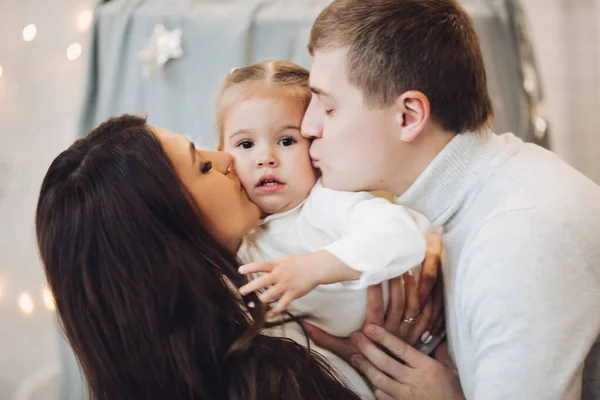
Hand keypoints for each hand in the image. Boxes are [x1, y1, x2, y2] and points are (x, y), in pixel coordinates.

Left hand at [239, 255, 318, 315]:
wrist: (316, 268)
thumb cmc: (300, 263)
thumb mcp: (285, 259)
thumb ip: (274, 265)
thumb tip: (262, 269)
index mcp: (277, 265)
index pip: (261, 265)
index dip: (250, 267)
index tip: (240, 270)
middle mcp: (280, 275)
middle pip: (263, 281)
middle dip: (251, 287)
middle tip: (242, 291)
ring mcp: (286, 285)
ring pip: (271, 295)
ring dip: (260, 301)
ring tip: (252, 306)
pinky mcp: (293, 294)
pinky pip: (282, 305)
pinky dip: (275, 311)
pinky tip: (268, 315)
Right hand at [305, 235, 444, 357]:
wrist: (388, 378)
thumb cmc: (363, 359)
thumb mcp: (342, 349)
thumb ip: (324, 338)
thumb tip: (305, 326)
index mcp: (374, 333)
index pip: (374, 308)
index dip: (374, 290)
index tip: (370, 272)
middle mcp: (393, 332)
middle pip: (397, 304)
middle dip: (395, 282)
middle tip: (392, 263)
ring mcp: (408, 333)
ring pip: (413, 307)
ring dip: (412, 288)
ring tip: (408, 269)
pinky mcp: (418, 334)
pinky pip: (428, 316)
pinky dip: (429, 301)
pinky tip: (427, 285)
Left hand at [350, 324, 463, 399]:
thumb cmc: (455, 394)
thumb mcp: (452, 372)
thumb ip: (441, 355)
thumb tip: (439, 340)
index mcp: (427, 368)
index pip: (401, 349)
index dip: (383, 337)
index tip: (368, 327)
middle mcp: (415, 381)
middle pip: (385, 362)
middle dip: (367, 348)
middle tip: (354, 337)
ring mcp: (407, 397)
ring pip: (380, 380)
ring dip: (365, 368)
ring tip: (354, 357)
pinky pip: (383, 398)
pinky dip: (375, 389)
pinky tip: (370, 381)